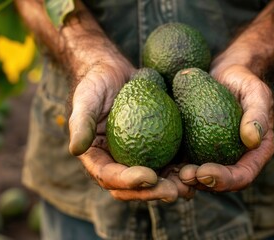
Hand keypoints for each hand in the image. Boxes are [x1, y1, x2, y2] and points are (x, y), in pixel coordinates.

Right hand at [67, 52, 191, 201]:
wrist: (116, 71)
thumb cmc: (97, 82)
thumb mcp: (86, 99)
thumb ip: (80, 123)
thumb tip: (75, 150)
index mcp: (98, 158)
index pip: (109, 176)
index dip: (128, 181)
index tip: (149, 176)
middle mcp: (118, 162)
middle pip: (133, 187)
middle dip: (153, 193)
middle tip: (174, 191)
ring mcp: (138, 157)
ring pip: (154, 181)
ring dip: (171, 188)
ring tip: (189, 187)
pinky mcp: (157, 148)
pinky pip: (169, 163)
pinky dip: (182, 170)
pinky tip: (199, 170)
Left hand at [179, 61, 273, 191]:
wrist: (221, 72)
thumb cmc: (242, 80)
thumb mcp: (255, 92)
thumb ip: (258, 114)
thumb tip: (252, 139)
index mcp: (254, 153)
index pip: (242, 175)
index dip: (225, 180)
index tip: (205, 171)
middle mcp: (234, 159)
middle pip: (218, 183)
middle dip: (200, 184)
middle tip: (183, 175)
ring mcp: (212, 155)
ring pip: (198, 178)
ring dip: (183, 181)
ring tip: (170, 173)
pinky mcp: (193, 147)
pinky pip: (183, 161)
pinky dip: (172, 166)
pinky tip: (157, 163)